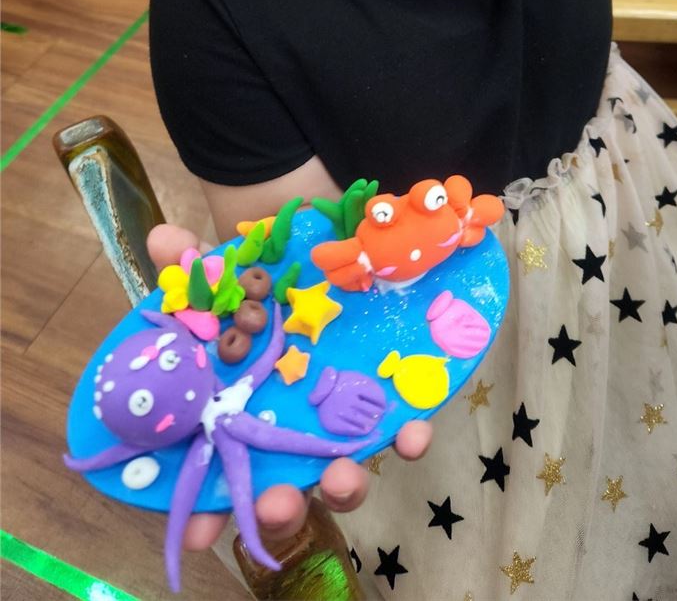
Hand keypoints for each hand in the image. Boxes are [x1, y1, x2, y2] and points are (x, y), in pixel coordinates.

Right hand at [146, 224, 431, 554]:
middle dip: (280, 507)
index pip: (221, 474)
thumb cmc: (260, 278)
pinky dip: (408, 435)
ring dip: (342, 482)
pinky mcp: (382, 398)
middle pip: (284, 487)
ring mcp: (336, 418)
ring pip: (342, 471)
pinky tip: (413, 428)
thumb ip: (191, 261)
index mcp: (241, 411)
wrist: (322, 249)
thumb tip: (164, 242)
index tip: (199, 534)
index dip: (208, 512)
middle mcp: (288, 427)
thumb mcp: (223, 269)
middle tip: (274, 505)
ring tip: (339, 474)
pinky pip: (401, 429)